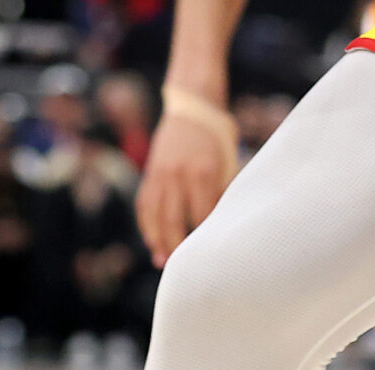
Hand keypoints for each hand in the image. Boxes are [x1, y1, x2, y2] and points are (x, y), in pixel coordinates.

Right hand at [136, 108, 239, 265]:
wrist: (193, 106)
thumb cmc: (219, 134)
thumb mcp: (229, 158)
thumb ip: (224, 188)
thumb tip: (224, 219)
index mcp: (204, 171)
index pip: (202, 214)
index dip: (204, 236)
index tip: (209, 255)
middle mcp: (179, 175)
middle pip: (175, 220)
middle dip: (177, 246)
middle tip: (182, 269)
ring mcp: (161, 174)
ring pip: (155, 216)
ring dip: (157, 241)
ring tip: (162, 261)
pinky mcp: (150, 173)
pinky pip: (144, 204)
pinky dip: (147, 224)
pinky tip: (152, 239)